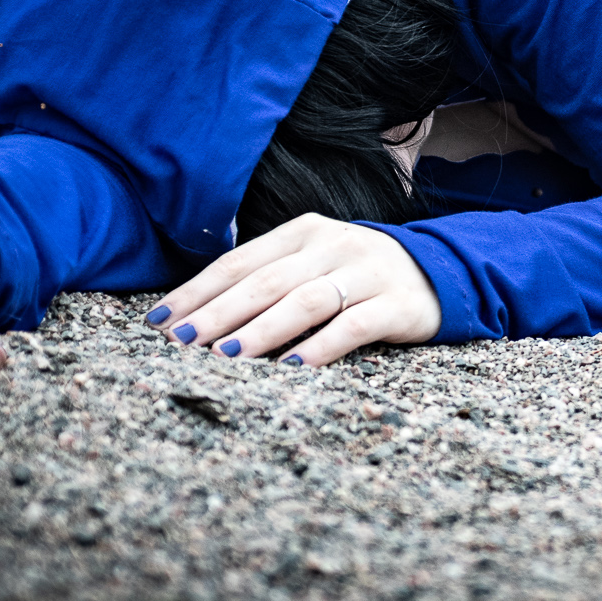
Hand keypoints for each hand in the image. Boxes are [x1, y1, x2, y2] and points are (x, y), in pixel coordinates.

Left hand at [146, 214, 440, 365]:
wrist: (441, 273)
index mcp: (303, 232)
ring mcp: (368, 272)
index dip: (197, 292)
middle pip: (266, 281)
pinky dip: (319, 347)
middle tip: (181, 343)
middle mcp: (333, 245)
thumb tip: (193, 314)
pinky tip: (291, 368)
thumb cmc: (356, 276)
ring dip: (261, 330)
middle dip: (217, 313)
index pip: (239, 262)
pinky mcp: (398, 303)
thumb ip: (265, 277)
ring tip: (226, 356)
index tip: (160, 322)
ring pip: (305, 300)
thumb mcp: (312, 263)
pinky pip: (354, 326)